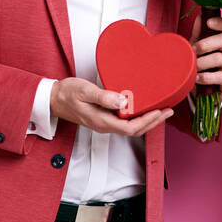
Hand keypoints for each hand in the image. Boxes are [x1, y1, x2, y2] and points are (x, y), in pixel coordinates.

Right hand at [49, 77, 172, 135]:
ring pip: (131, 127)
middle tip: (168, 110)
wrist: (52, 99)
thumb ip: (103, 96)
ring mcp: (104, 123)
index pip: (130, 127)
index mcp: (101, 122)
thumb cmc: (66, 93)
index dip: (148, 121)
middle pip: (135, 130)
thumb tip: (122, 101)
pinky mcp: (104, 118)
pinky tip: (144, 108)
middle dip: (153, 122)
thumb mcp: (83, 91)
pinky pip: (125, 122)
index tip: (160, 111)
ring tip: (161, 110)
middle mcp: (105, 126)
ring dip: (148, 120)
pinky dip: (138, 117)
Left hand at [194, 14, 221, 99]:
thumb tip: (200, 16)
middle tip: (194, 50)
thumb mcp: (196, 47)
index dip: (221, 22)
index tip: (209, 22)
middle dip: (207, 44)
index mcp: (220, 41)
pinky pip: (221, 76)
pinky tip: (197, 78)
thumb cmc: (200, 66)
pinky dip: (207, 77)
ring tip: (193, 67)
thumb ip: (198, 33)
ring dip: (204, 62)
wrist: (200, 90)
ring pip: (221, 58)